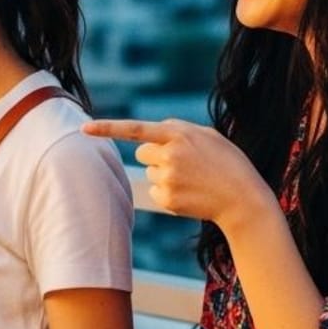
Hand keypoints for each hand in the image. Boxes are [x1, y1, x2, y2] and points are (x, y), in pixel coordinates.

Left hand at [84, 119, 267, 229]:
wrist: (243, 199)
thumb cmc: (227, 162)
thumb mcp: (208, 136)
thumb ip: (178, 130)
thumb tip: (148, 135)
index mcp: (179, 134)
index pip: (136, 130)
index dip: (108, 128)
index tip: (84, 128)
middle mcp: (170, 155)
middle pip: (141, 154)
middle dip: (155, 156)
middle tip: (181, 162)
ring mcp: (168, 179)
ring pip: (150, 173)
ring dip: (165, 174)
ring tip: (193, 178)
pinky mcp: (167, 199)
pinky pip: (155, 191)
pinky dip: (167, 192)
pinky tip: (189, 193)